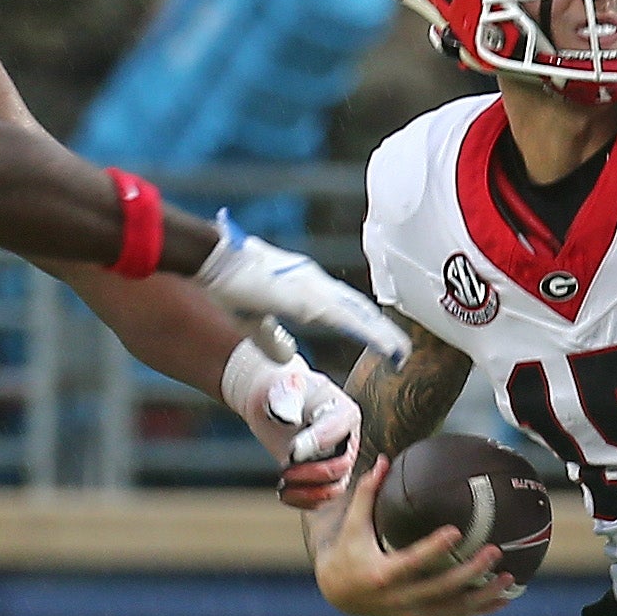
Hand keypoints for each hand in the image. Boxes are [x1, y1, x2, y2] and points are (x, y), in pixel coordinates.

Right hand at [194, 220, 413, 361]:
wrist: (214, 258)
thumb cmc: (231, 283)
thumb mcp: (255, 322)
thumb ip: (273, 340)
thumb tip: (288, 358)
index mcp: (306, 289)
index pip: (345, 309)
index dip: (366, 326)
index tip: (384, 344)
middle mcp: (315, 285)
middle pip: (357, 310)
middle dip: (381, 331)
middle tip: (402, 351)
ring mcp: (311, 288)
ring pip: (355, 314)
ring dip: (378, 333)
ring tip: (398, 352)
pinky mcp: (303, 296)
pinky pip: (340, 317)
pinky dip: (361, 330)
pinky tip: (376, 343)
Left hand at [222, 334, 358, 509]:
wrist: (271, 401)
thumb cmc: (279, 388)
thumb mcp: (282, 384)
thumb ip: (287, 394)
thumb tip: (289, 417)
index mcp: (344, 412)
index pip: (341, 430)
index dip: (319, 442)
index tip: (292, 449)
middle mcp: (347, 439)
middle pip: (342, 466)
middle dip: (312, 471)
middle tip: (285, 467)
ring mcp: (336, 460)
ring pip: (335, 488)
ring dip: (308, 491)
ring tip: (283, 483)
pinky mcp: (323, 477)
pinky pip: (321, 499)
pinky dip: (302, 501)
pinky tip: (283, 491)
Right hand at [315, 458, 515, 615]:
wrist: (340, 593)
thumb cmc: (349, 551)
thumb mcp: (353, 524)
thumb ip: (368, 493)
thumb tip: (383, 459)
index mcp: (381, 574)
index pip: (411, 562)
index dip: (433, 549)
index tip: (456, 531)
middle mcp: (398, 597)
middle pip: (440, 588)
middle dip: (470, 572)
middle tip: (495, 551)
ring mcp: (412, 611)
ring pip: (452, 608)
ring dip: (483, 595)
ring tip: (509, 577)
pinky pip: (455, 615)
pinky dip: (480, 608)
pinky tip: (505, 597)